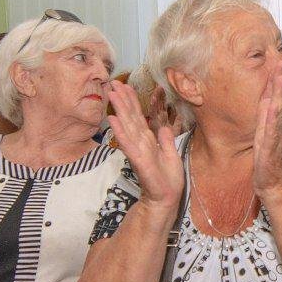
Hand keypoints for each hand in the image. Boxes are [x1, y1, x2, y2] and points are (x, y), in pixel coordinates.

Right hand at [106, 80, 183, 210]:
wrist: (167, 198)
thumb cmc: (168, 179)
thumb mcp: (171, 154)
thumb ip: (166, 140)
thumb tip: (164, 127)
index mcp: (148, 140)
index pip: (138, 116)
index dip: (132, 100)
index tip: (125, 85)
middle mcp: (140, 142)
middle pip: (130, 117)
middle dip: (122, 99)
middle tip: (112, 82)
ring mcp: (138, 150)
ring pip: (127, 126)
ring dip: (119, 109)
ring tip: (111, 94)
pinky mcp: (138, 160)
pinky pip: (128, 143)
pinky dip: (120, 132)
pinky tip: (113, 120)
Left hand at [253, 67, 281, 196]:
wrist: (275, 183)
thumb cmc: (270, 158)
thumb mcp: (266, 131)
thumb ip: (267, 114)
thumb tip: (267, 96)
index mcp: (278, 121)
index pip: (279, 96)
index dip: (278, 78)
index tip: (279, 59)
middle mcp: (280, 126)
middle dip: (281, 79)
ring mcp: (277, 135)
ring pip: (279, 110)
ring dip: (280, 93)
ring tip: (280, 76)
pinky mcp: (271, 146)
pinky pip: (272, 129)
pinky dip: (273, 116)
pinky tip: (272, 105)